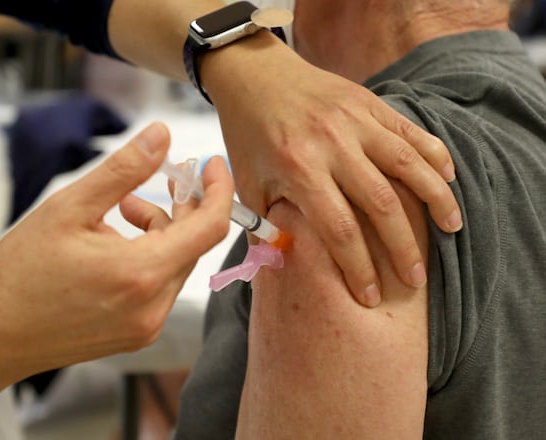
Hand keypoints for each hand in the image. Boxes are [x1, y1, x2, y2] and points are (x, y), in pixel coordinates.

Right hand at [0, 122, 232, 375]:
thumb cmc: (21, 273)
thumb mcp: (70, 208)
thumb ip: (122, 170)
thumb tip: (162, 136)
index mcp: (141, 274)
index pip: (210, 227)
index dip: (218, 190)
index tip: (211, 165)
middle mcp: (153, 307)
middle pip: (192, 245)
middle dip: (179, 207)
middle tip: (154, 180)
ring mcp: (146, 327)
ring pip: (175, 265)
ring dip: (159, 232)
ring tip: (120, 212)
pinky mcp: (135, 335)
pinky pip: (159, 287)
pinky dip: (148, 259)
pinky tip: (112, 246)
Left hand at [201, 33, 460, 306]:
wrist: (255, 76)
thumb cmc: (249, 135)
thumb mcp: (248, 184)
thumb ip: (266, 226)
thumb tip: (282, 271)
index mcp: (298, 168)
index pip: (339, 229)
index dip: (359, 268)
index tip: (372, 296)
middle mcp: (332, 144)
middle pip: (381, 204)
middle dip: (403, 248)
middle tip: (416, 279)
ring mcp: (356, 120)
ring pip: (408, 165)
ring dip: (435, 200)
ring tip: (451, 231)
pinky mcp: (371, 104)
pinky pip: (411, 132)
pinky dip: (435, 155)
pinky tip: (447, 181)